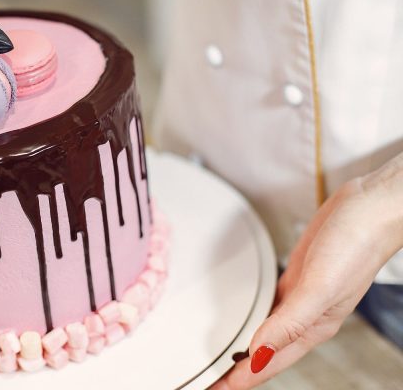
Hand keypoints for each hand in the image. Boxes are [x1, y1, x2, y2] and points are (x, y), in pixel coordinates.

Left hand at [212, 154, 402, 388]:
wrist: (369, 207)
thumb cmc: (355, 245)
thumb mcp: (320, 288)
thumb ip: (289, 322)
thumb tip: (259, 352)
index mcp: (313, 328)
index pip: (270, 364)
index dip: (242, 380)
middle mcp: (305, 317)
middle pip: (265, 352)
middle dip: (239, 370)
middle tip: (209, 380)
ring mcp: (300, 297)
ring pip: (266, 330)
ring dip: (244, 346)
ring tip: (220, 356)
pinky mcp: (296, 276)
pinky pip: (269, 304)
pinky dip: (254, 316)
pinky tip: (244, 316)